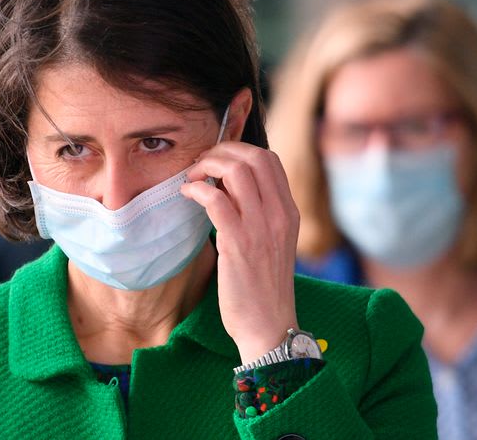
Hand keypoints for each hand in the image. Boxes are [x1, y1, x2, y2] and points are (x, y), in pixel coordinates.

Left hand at [181, 141, 299, 363]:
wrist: (268, 325)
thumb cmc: (262, 287)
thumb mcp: (271, 243)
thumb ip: (258, 214)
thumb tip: (226, 187)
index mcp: (289, 212)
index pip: (269, 159)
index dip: (239, 150)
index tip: (217, 161)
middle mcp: (279, 215)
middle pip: (253, 156)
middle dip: (221, 151)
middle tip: (200, 166)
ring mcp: (261, 228)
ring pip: (236, 170)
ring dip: (206, 166)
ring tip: (192, 179)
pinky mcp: (238, 243)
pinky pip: (215, 199)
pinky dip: (196, 189)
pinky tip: (187, 196)